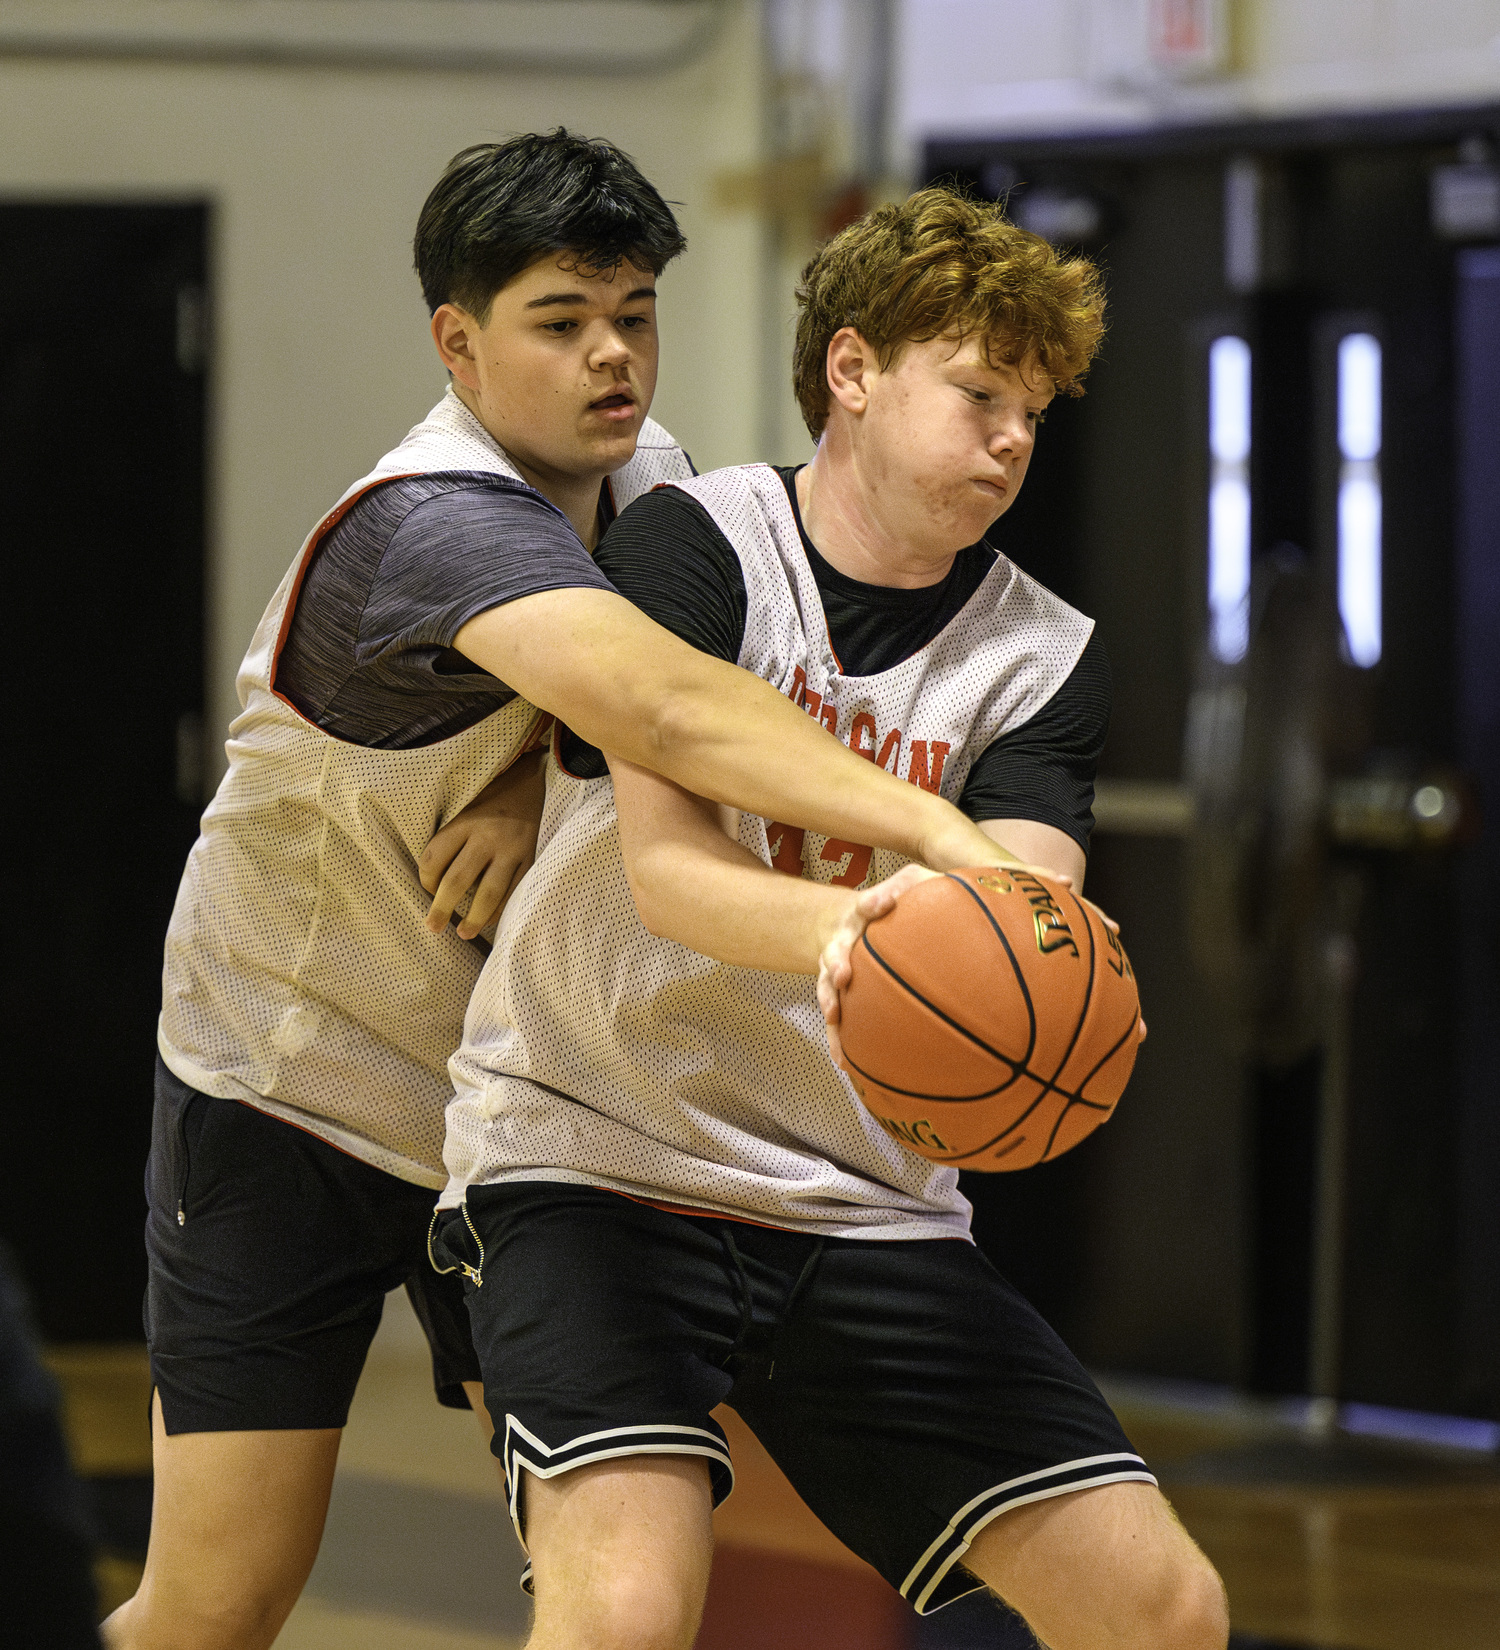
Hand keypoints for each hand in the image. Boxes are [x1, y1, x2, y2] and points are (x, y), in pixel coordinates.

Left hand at [419, 752, 546, 939]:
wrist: (540, 780)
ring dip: (473, 919)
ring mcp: (513, 849)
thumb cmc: (498, 796)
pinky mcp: (533, 858)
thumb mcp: (470, 806)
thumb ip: (456, 837)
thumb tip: (439, 879)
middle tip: (432, 927)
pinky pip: (514, 892)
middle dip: (441, 909)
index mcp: (466, 820)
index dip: (425, 879)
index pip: (434, 857)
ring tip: (463, 934)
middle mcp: (488, 835)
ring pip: (489, 893)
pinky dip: (500, 910)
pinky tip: (489, 920)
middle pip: (457, 880)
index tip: (427, 889)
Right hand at [816, 863, 940, 1066]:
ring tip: (834, 1016)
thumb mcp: (911, 884)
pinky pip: (838, 1020)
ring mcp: (838, 968)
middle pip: (835, 949)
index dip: (872, 903)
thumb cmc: (895, 906)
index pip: (865, 904)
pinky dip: (837, 1039)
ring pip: (828, 986)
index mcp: (863, 914)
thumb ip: (918, 886)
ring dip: (829, 1000)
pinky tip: (843, 1060)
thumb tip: (940, 889)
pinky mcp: (841, 996)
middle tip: (843, 975)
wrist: (862, 924)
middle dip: (837, 961)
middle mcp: (845, 940)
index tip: (879, 904)